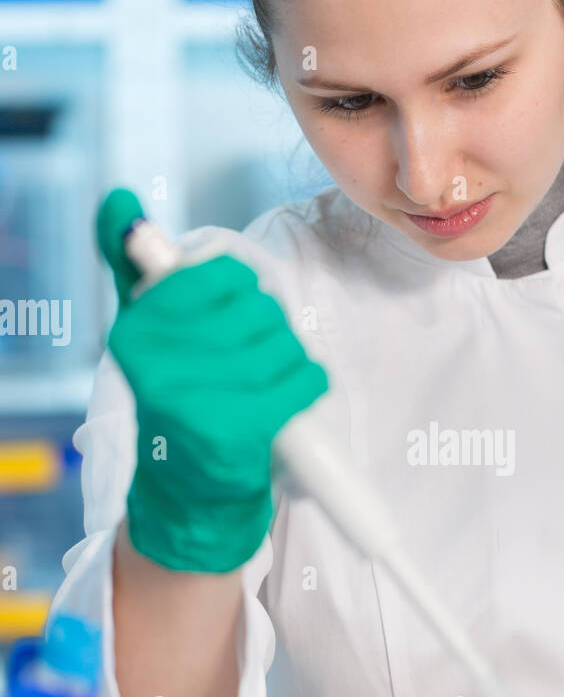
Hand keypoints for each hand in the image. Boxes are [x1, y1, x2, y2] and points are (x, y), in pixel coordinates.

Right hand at [96, 189, 328, 571]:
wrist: (185, 494)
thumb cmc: (177, 398)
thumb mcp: (149, 330)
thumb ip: (137, 266)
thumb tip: (121, 202)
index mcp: (134, 328)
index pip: (223, 274)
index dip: (240, 294)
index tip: (226, 321)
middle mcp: (153, 362)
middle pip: (257, 308)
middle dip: (266, 331)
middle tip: (244, 364)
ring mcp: (192, 398)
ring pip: (283, 343)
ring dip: (287, 362)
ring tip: (261, 387)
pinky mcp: (233, 431)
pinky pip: (303, 379)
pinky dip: (308, 386)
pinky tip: (286, 402)